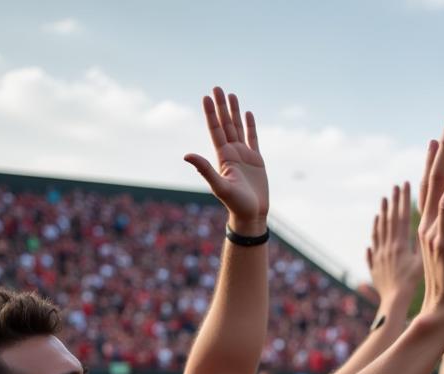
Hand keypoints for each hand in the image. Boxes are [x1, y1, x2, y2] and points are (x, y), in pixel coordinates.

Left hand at [184, 87, 269, 234]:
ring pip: (238, 128)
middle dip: (221, 107)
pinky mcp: (257, 160)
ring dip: (234, 112)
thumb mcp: (219, 186)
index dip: (210, 114)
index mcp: (223, 157)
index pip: (215, 130)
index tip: (206, 97)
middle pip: (225, 124)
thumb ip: (204, 169)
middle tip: (217, 88)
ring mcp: (244, 155)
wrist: (252, 215)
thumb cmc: (236, 204)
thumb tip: (186, 155)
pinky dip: (250, 126)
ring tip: (231, 95)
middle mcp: (232, 153)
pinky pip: (253, 139)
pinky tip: (247, 114)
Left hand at [367, 182, 422, 303]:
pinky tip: (374, 228)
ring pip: (379, 231)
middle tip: (394, 187)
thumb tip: (427, 224)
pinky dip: (373, 235)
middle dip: (393, 202)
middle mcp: (387, 247)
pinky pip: (372, 247)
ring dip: (382, 215)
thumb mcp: (422, 262)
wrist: (394, 302)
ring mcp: (379, 256)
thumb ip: (422, 243)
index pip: (402, 217)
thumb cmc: (412, 284)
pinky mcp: (374, 267)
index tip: (404, 184)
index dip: (404, 200)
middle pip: (389, 220)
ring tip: (382, 202)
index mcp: (400, 244)